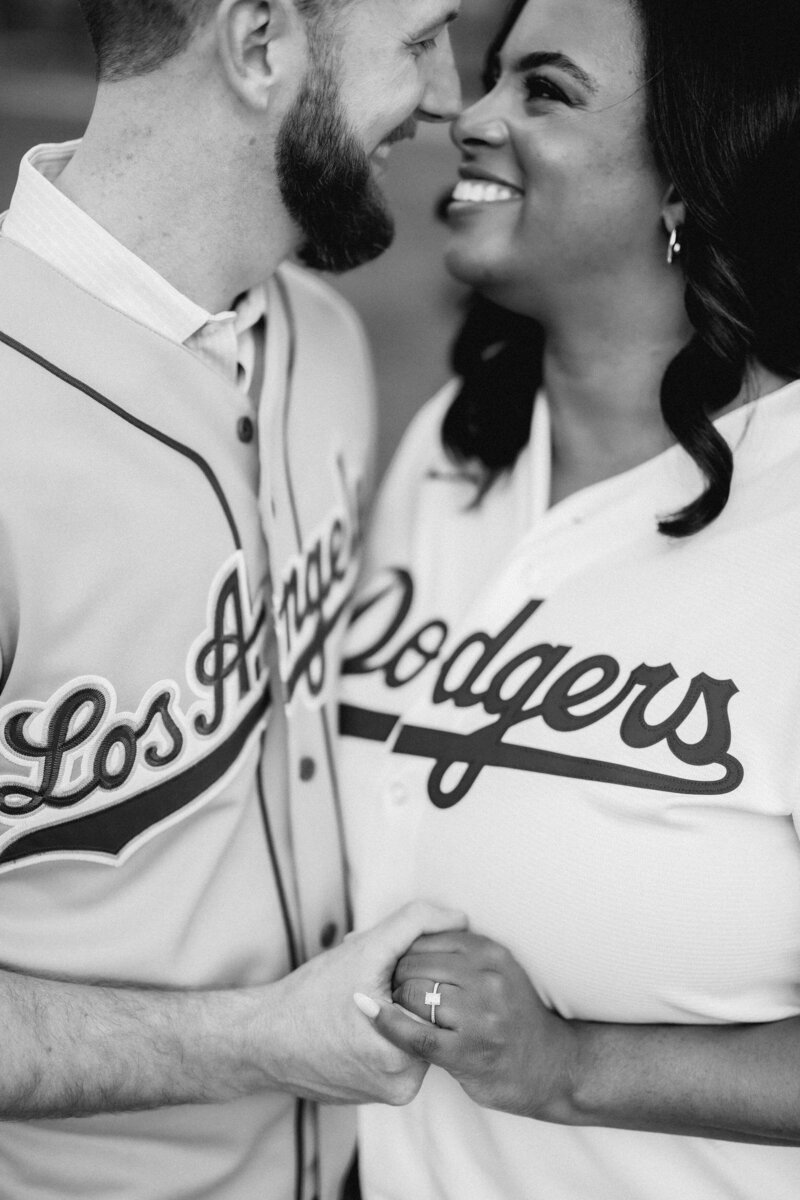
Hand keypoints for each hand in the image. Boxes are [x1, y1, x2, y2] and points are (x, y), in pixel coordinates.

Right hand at [263, 903, 466, 1106]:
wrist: (263, 1039)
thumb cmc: (311, 994)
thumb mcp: (365, 948)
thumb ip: (415, 924)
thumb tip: (460, 920)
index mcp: (406, 1053)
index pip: (438, 998)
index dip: (418, 971)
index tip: (388, 969)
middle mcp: (404, 1086)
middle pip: (427, 1018)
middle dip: (406, 993)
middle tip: (370, 985)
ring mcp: (391, 1095)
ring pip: (414, 1034)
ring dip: (398, 1010)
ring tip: (361, 1002)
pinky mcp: (379, 1097)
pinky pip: (399, 1053)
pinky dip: (387, 1032)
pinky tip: (357, 1022)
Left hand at [354, 930, 577, 1118]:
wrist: (553, 1066)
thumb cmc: (513, 1015)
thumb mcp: (497, 969)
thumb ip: (460, 951)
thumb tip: (406, 933)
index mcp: (490, 952)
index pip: (427, 937)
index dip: (403, 950)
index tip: (393, 964)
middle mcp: (487, 979)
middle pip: (414, 964)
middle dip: (394, 975)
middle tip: (386, 988)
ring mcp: (479, 1016)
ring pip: (412, 994)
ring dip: (394, 1001)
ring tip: (393, 1007)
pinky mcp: (468, 1051)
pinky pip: (415, 1034)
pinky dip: (389, 1024)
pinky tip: (374, 1017)